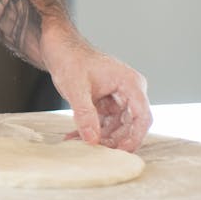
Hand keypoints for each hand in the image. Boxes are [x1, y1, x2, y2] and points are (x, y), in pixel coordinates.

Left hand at [45, 34, 151, 151]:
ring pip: (117, 126)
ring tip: (78, 143)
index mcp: (130, 83)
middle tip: (94, 151)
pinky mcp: (107, 102)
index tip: (121, 152)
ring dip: (100, 137)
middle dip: (113, 140)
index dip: (134, 137)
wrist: (58, 47)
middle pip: (130, 125)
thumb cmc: (70, 59)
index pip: (142, 116)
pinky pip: (105, 122)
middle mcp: (129, 91)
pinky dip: (92, 130)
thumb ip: (85, 114)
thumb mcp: (76, 88)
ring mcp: (119, 97)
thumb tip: (92, 140)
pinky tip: (75, 137)